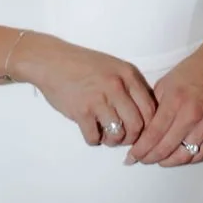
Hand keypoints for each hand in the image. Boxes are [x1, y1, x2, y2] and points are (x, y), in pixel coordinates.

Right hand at [11, 33, 156, 147]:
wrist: (52, 61)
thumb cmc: (83, 65)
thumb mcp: (113, 67)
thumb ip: (130, 86)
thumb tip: (145, 115)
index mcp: (128, 74)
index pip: (150, 109)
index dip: (149, 126)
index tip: (141, 131)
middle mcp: (116, 86)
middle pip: (137, 125)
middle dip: (132, 138)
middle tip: (123, 137)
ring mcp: (99, 99)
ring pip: (118, 135)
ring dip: (113, 141)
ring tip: (106, 135)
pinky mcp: (81, 111)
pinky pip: (95, 138)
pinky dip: (94, 139)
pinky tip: (91, 131)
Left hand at [125, 30, 202, 166]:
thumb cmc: (191, 71)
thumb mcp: (165, 83)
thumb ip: (154, 107)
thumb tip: (143, 128)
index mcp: (175, 102)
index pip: (153, 135)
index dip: (140, 150)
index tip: (131, 156)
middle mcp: (191, 117)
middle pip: (166, 149)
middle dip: (148, 158)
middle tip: (139, 160)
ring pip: (182, 156)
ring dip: (166, 161)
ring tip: (155, 159)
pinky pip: (199, 155)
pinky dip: (185, 160)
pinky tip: (175, 157)